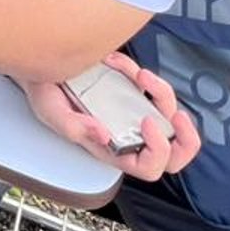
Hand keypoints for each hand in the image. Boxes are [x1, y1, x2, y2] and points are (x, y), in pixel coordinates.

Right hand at [19, 51, 201, 180]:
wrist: (42, 67)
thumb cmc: (46, 95)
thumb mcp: (51, 112)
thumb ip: (74, 127)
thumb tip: (104, 134)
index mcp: (113, 150)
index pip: (148, 167)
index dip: (157, 150)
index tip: (144, 121)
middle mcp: (129, 135)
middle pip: (174, 154)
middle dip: (187, 138)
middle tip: (178, 117)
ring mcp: (135, 113)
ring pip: (170, 116)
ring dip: (161, 92)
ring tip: (139, 75)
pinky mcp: (135, 91)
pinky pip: (154, 88)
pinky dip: (141, 72)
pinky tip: (118, 63)